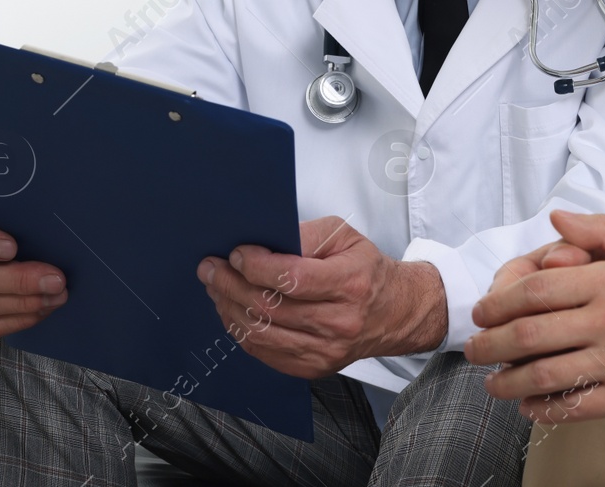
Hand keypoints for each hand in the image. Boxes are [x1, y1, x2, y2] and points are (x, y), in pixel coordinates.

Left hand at [197, 215, 447, 379]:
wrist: (394, 312)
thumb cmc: (366, 269)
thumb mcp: (345, 237)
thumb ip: (306, 236)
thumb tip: (263, 243)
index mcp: (350, 283)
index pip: (293, 278)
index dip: (257, 266)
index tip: (237, 254)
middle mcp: (339, 322)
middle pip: (270, 307)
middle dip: (231, 284)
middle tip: (211, 268)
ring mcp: (325, 351)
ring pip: (261, 333)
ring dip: (229, 307)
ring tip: (216, 288)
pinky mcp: (312, 368)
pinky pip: (264, 352)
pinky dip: (241, 331)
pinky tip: (233, 311)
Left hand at [465, 210, 604, 422]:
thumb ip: (601, 230)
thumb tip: (556, 219)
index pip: (534, 291)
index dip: (498, 303)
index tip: (482, 313)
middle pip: (528, 334)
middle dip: (490, 345)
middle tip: (474, 350)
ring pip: (545, 375)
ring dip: (509, 382)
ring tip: (493, 383)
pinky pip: (577, 406)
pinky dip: (545, 408)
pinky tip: (531, 405)